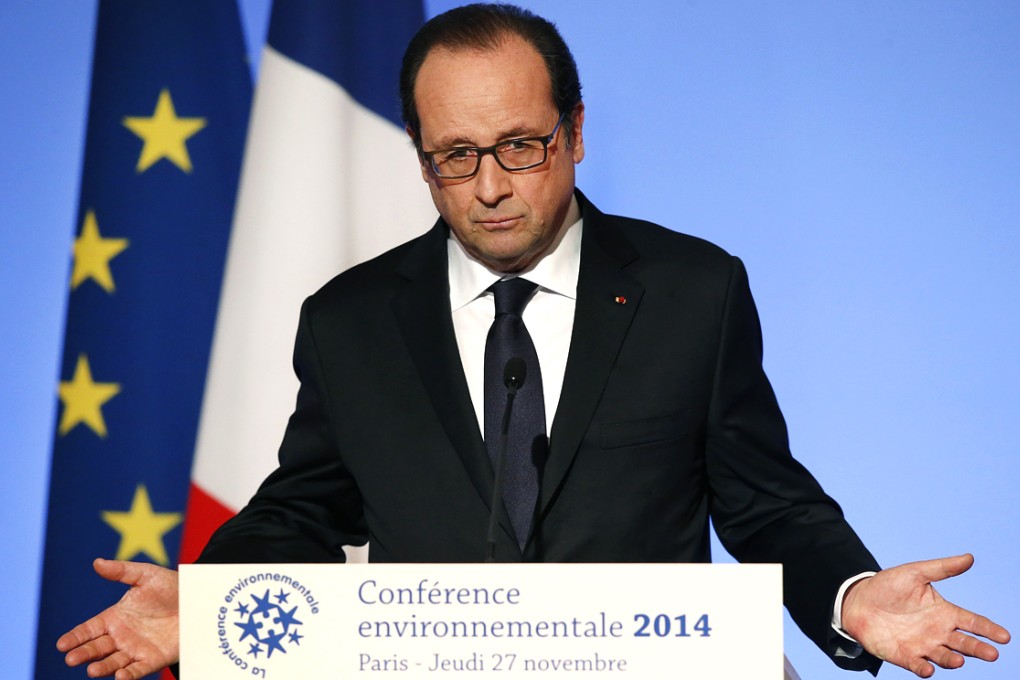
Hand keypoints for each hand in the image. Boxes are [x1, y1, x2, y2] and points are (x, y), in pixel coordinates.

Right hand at [56, 558, 179, 678]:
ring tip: (93, 670)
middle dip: (83, 654)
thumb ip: (122, 571)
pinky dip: (128, 675)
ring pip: (114, 662)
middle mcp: (121, 636)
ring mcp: (136, 649)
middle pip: (97, 648)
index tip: (62, 644)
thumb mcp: (147, 575)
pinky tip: (120, 676)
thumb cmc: (171, 586)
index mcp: (115, 617)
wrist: (199, 600)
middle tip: (71, 659)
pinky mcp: (153, 659)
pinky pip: (138, 670)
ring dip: (103, 667)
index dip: (75, 637)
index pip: (88, 630)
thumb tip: (96, 562)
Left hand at [842, 553, 1009, 676]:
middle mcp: (938, 633)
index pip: (973, 622)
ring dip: (952, 660)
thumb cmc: (889, 586)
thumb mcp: (915, 573)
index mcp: (945, 613)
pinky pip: (916, 665)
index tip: (1005, 637)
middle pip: (964, 643)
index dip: (989, 630)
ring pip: (944, 657)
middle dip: (979, 649)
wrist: (858, 600)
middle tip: (992, 653)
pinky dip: (923, 668)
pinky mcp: (904, 655)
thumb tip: (969, 557)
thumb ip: (942, 568)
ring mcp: (922, 646)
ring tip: (959, 660)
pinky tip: (928, 669)